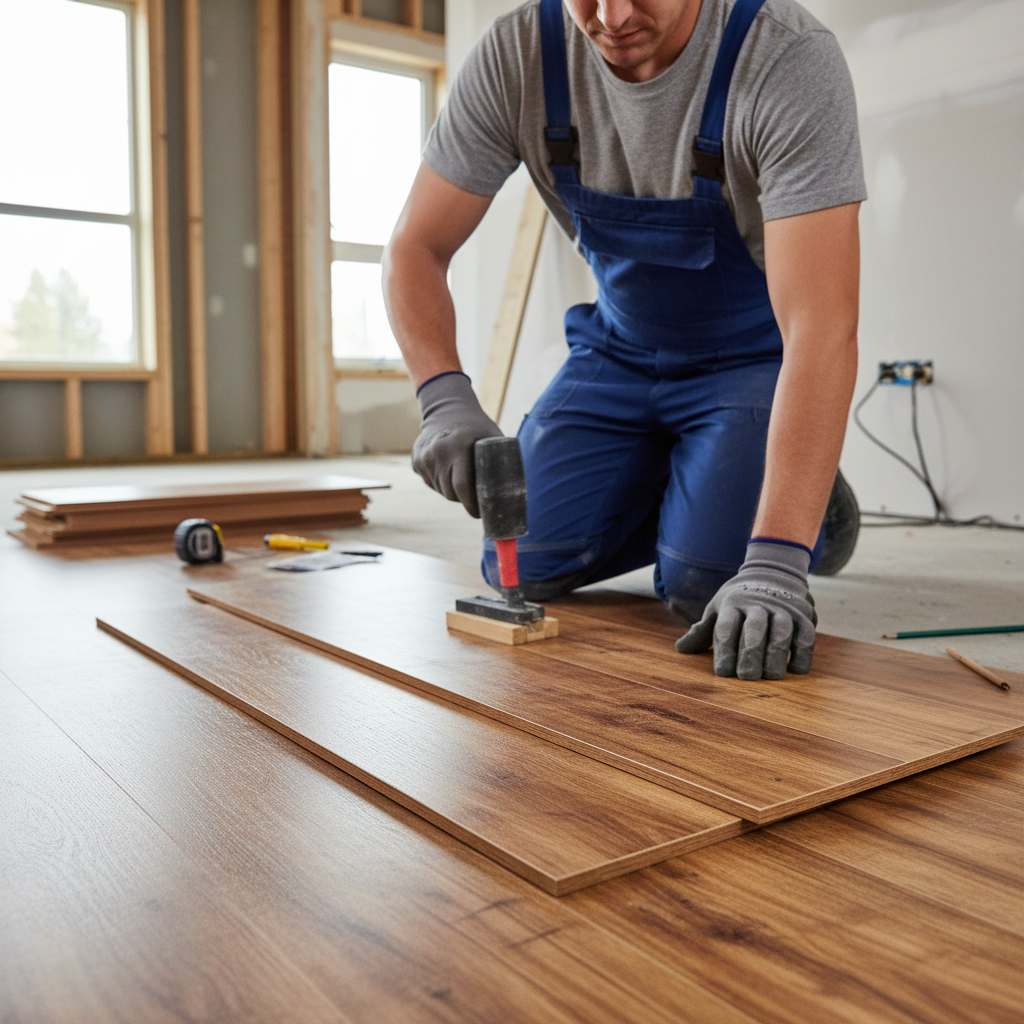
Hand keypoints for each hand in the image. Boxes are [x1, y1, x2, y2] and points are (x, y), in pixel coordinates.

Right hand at [412, 372, 501, 517]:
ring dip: (452, 491)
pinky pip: (431, 483)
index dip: (472, 504)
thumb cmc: (476, 426)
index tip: (480, 513)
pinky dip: (441, 483)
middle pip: (450, 493)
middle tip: (476, 496)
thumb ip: (501, 460)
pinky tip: (449, 469)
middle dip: (464, 500)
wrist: (447, 409)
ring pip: (440, 490)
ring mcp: (423, 458)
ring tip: (463, 476)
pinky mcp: (416, 462)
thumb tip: (513, 492)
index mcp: (457, 447)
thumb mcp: (492, 437)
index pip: (462, 486)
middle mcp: (436, 453)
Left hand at [674, 541, 816, 679]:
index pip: (726, 627)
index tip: (722, 673)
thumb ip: (703, 630)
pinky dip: (801, 656)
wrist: (773, 572)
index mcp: (733, 603)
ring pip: (781, 634)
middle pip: (754, 630)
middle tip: (747, 677)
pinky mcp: (805, 616)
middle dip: (750, 655)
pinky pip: (806, 638)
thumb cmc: (740, 600)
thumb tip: (681, 648)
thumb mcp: (718, 608)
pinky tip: (793, 670)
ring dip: (776, 657)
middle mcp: (758, 604)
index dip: (724, 651)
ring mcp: (783, 609)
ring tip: (770, 676)